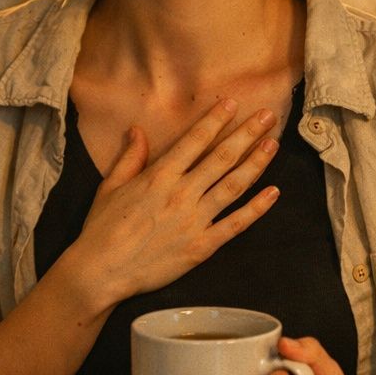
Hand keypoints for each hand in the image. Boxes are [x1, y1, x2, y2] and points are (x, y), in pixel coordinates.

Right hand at [60, 98, 280, 312]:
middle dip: (246, 134)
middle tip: (267, 115)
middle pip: (221, 157)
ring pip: (233, 186)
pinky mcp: (202, 247)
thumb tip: (137, 129)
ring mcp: (194, 221)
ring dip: (256, 163)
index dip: (216, 120)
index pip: (194, 140)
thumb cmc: (102, 228)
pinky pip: (236, 224)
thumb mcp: (110, 186)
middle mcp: (181, 194)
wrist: (101, 271)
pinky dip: (257, 208)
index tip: (232, 103)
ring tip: (272, 145)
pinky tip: (273, 192)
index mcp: (159, 176)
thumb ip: (129, 157)